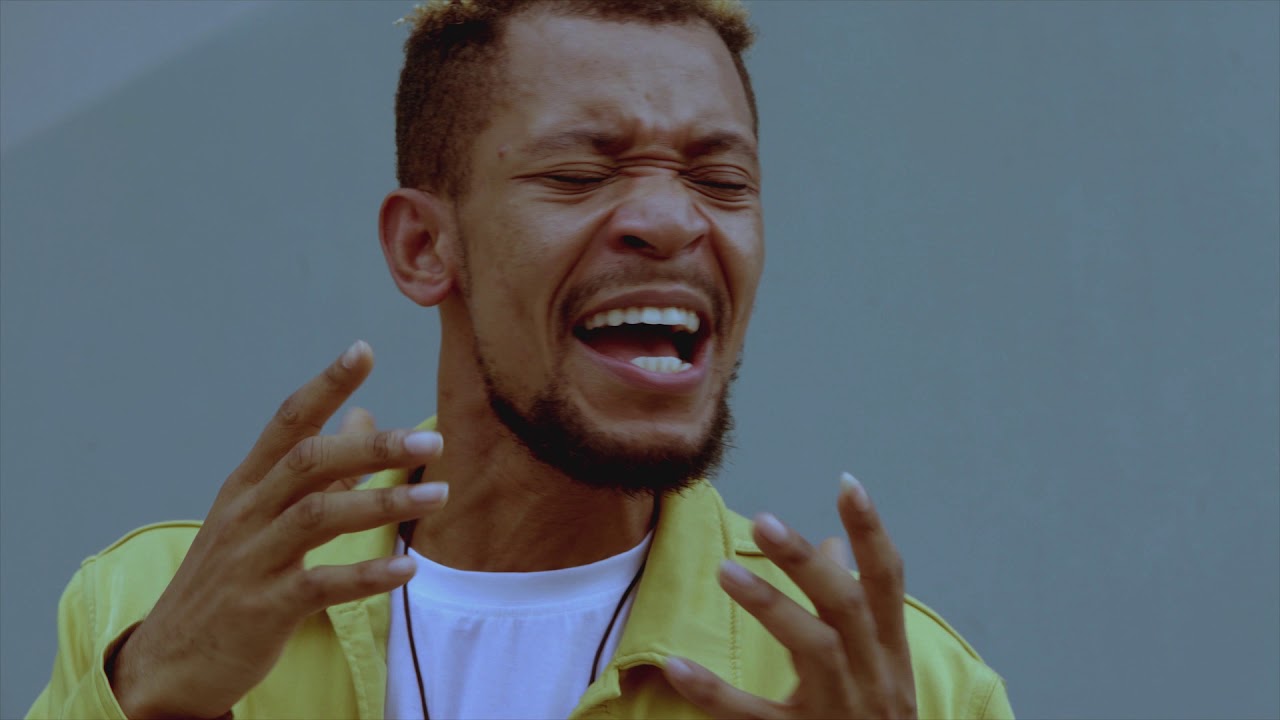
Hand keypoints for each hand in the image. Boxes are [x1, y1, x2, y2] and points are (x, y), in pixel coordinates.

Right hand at [110, 341, 447, 718]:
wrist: (170, 661)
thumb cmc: (229, 579)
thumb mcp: (262, 516)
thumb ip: (319, 470)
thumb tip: (365, 416)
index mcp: (248, 485)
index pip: (288, 421)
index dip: (326, 385)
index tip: (363, 350)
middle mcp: (247, 513)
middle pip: (310, 462)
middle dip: (372, 447)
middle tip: (431, 443)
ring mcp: (252, 559)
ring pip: (319, 516)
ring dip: (382, 504)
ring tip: (439, 496)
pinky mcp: (263, 608)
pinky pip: (320, 585)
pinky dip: (365, 575)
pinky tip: (406, 569)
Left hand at [663, 473, 916, 718]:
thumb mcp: (880, 666)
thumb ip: (859, 608)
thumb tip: (833, 545)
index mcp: (891, 653)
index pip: (888, 581)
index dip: (872, 531)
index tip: (847, 483)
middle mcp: (873, 678)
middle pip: (847, 606)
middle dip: (807, 562)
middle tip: (764, 520)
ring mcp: (839, 712)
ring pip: (812, 650)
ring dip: (770, 605)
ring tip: (725, 569)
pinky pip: (753, 717)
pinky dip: (713, 691)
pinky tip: (676, 664)